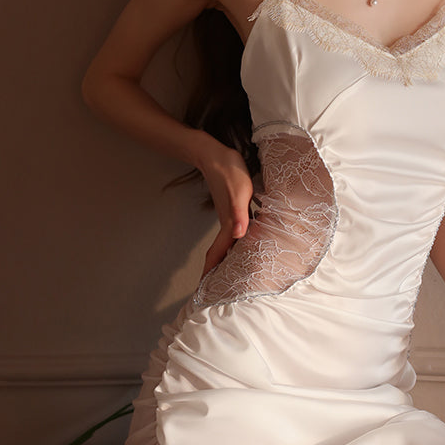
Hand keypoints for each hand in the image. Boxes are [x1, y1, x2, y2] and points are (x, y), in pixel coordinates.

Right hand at [197, 139, 253, 276]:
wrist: (215, 156)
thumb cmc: (229, 172)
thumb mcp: (240, 192)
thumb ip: (240, 214)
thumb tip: (239, 234)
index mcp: (229, 223)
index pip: (218, 253)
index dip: (211, 270)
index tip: (204, 288)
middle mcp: (227, 223)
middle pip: (219, 253)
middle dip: (214, 271)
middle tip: (213, 289)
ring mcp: (228, 217)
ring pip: (225, 244)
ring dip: (223, 259)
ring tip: (225, 274)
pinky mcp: (231, 209)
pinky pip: (230, 234)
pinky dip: (231, 245)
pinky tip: (238, 245)